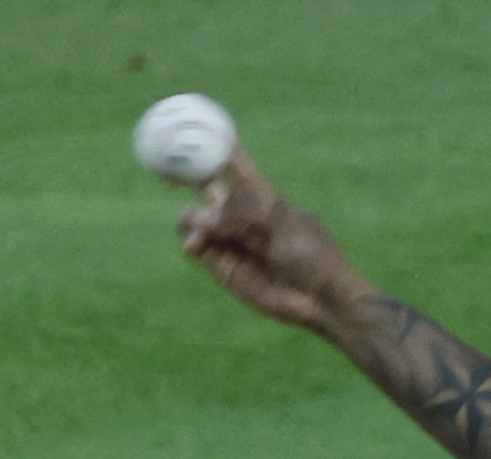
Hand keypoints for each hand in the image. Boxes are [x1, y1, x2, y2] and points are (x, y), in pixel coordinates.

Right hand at [177, 156, 367, 332]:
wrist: (322, 298)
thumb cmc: (312, 255)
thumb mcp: (281, 223)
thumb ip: (241, 213)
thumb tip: (203, 217)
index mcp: (263, 198)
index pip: (236, 167)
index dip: (218, 149)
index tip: (198, 128)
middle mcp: (243, 217)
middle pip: (208, 191)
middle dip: (188, 176)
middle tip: (168, 167)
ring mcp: (232, 242)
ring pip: (197, 220)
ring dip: (191, 218)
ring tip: (199, 229)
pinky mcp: (225, 268)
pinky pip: (198, 248)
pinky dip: (193, 242)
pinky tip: (196, 244)